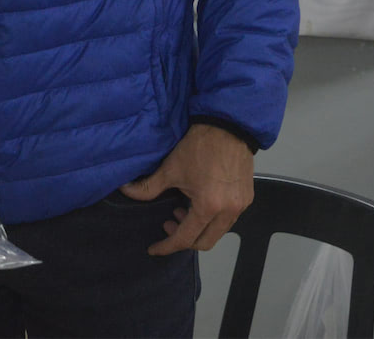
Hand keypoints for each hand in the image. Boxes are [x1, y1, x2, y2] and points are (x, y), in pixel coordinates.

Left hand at [119, 124, 254, 254]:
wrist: (228, 126)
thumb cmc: (199, 146)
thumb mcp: (170, 168)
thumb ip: (148, 187)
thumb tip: (126, 191)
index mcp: (208, 207)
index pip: (185, 238)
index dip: (166, 246)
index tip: (154, 248)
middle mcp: (228, 212)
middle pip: (204, 242)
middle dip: (183, 239)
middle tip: (168, 223)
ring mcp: (241, 206)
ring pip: (218, 232)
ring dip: (198, 229)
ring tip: (182, 210)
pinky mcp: (247, 198)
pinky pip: (228, 220)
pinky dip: (211, 219)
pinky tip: (200, 204)